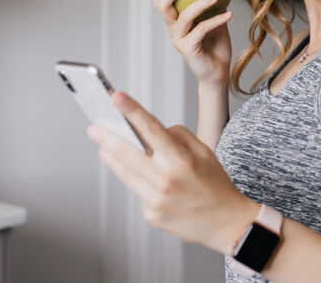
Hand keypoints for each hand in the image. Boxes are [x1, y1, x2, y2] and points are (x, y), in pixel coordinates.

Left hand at [86, 91, 258, 254]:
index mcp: (182, 160)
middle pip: (127, 153)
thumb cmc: (216, 185)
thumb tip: (154, 130)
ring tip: (104, 147)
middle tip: (93, 127)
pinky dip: (141, 183)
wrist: (226, 223)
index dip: (132, 111)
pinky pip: (139, 192)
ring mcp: (156, 200)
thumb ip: (179, 136)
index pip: (152, 129)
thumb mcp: (205, 152)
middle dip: (106, 137)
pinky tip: (147, 181)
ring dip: (113, 158)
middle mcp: (166, 180)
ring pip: (126, 173)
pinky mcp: (151, 215)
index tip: (116, 97)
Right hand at [153, 0, 232, 85]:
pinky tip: (229, 14)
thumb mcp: (216, 22)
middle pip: (164, 8)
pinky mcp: (188, 49)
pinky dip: (216, 20)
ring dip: (200, 3)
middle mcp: (174, 31)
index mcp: (176, 23)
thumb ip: (213, 7)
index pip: (162, 4)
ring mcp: (179, 40)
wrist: (219, 72)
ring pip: (185, 17)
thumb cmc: (216, 47)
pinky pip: (202, 29)